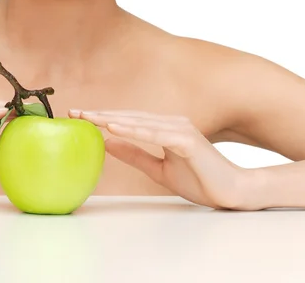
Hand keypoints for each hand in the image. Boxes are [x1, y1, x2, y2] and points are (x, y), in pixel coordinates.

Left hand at [68, 109, 250, 209]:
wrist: (231, 192)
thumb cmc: (199, 179)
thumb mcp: (158, 169)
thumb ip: (135, 155)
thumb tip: (109, 142)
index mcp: (163, 128)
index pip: (127, 120)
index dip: (103, 117)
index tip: (78, 116)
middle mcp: (170, 123)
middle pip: (129, 116)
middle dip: (100, 114)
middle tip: (74, 112)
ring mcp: (179, 129)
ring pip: (140, 122)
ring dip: (113, 118)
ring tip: (89, 118)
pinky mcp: (187, 141)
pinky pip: (156, 134)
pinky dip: (135, 129)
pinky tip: (115, 127)